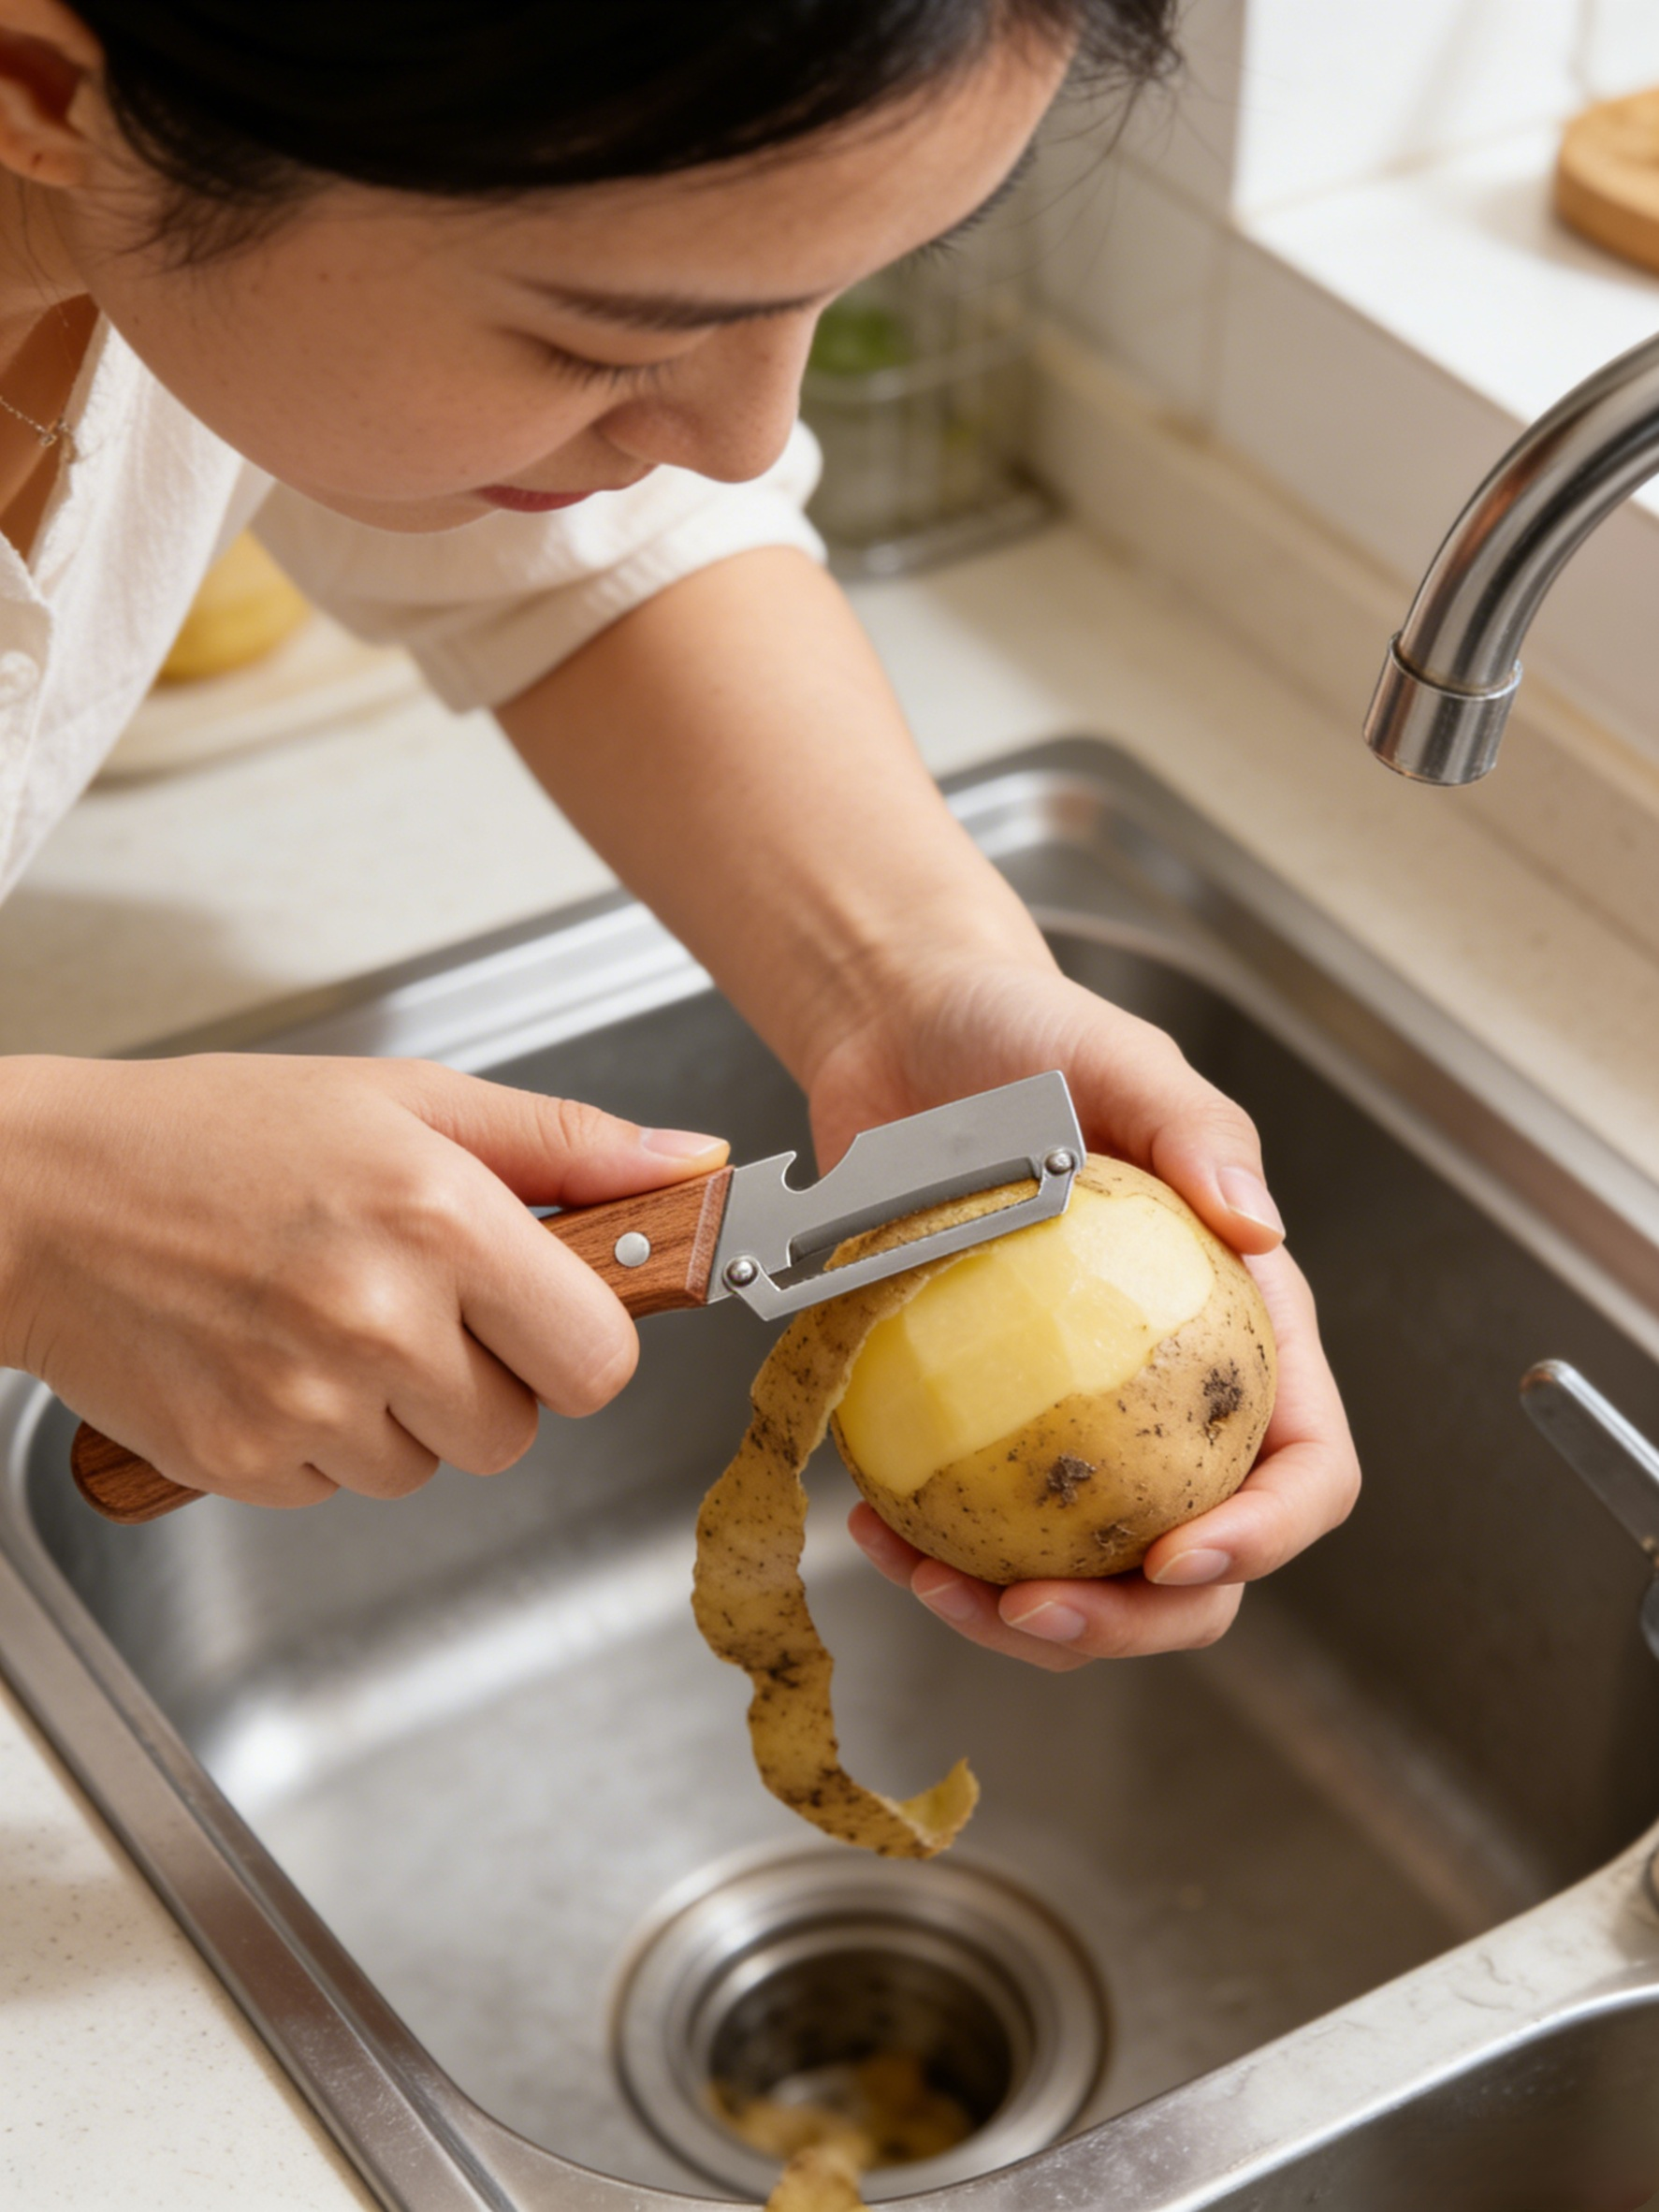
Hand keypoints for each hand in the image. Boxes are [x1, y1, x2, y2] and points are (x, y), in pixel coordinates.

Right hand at [0, 1054, 725, 1507]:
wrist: (41, 1197)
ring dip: (402, 1412)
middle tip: (417, 1303)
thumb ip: (562, 1143)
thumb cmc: (216, 1136)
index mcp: (440, 1217)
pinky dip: (322, 1440)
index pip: (599, 1360)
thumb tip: (690, 1166)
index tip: (541, 1310)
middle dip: (488, 1377)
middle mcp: (378, 1317)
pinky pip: (341, 1487)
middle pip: (519, 1428)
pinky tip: (273, 1358)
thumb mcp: (407, 1101)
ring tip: (327, 1319)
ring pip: (432, 1466)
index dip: (579, 1340)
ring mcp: (306, 1401)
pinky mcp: (242, 1461)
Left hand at [806, 957, 1360, 1668]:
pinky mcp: (979, 1426)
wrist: (902, 1037)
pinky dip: (929, 1551)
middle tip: (1028, 1612)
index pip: (1302, 1461)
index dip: (1265, 1534)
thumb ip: (1199, 1132)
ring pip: (1081, 1572)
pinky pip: (973, 1522)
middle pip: (1198, 1564)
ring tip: (928, 1582)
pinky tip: (870, 1527)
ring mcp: (1070, 1425)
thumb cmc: (1026, 1038)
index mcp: (1241, 1328)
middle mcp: (1167, 1399)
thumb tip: (1261, 1227)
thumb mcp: (1118, 1059)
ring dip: (1012, 1614)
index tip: (1179, 1556)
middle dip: (1129, 1623)